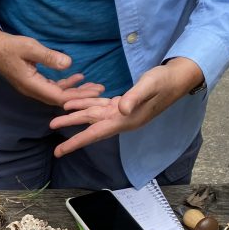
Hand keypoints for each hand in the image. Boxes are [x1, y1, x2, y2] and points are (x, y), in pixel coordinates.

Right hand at [0, 27, 103, 105]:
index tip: (95, 93)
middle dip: (82, 96)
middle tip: (101, 91)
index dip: (79, 97)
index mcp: (32, 85)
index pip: (60, 97)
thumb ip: (49, 57)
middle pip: (61, 99)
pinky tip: (77, 78)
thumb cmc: (9, 46)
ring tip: (94, 86)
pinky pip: (52, 87)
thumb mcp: (30, 47)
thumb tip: (69, 64)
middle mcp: (33, 90)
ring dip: (75, 91)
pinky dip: (66, 84)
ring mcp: (32, 87)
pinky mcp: (32, 81)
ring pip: (58, 94)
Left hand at [49, 57, 203, 156]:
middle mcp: (121, 119)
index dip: (76, 142)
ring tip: (59, 112)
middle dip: (70, 126)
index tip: (59, 152)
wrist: (179, 77)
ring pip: (94, 113)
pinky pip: (102, 104)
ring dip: (77, 113)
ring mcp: (122, 112)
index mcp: (125, 119)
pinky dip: (89, 102)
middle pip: (90, 125)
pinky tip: (78, 102)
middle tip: (50, 126)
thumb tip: (120, 109)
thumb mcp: (149, 86)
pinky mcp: (124, 103)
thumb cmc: (165, 81)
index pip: (95, 133)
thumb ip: (135, 98)